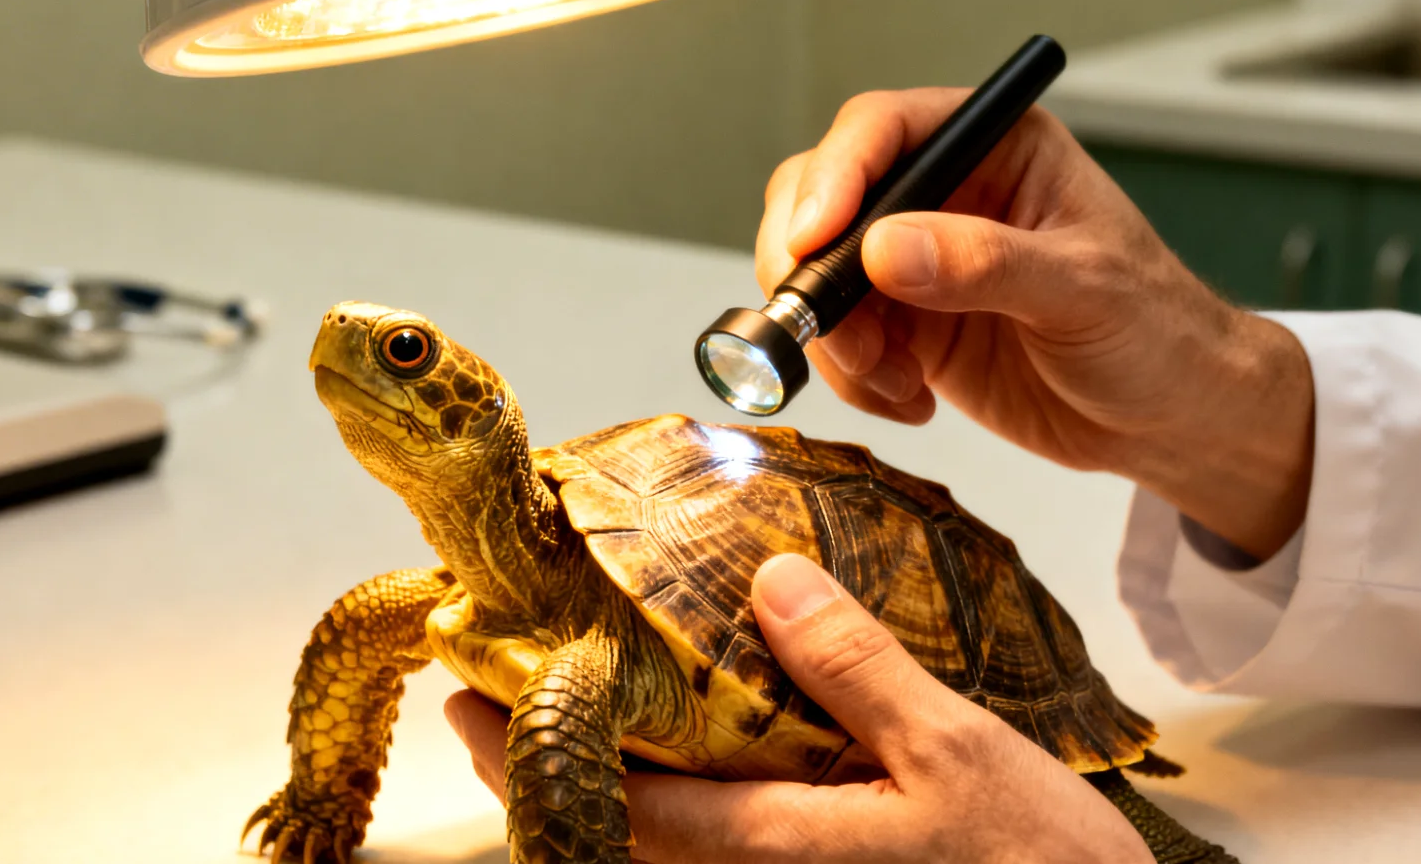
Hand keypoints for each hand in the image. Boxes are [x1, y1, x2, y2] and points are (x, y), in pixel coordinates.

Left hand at [445, 554, 1153, 863]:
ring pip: (665, 852)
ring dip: (606, 787)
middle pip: (620, 837)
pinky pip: (724, 854)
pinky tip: (694, 756)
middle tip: (491, 701)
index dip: (527, 752)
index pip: (613, 804)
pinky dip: (677, 805)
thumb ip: (857, 668)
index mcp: (775, 848)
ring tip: (577, 713)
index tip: (465, 699)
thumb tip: (772, 583)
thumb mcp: (956, 751)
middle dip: (549, 770)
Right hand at [756, 92, 1313, 558]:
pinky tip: (910, 400)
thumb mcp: (1083, 289)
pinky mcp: (904, 327)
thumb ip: (985, 263)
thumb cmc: (1158, 331)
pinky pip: (838, 341)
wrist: (1171, 419)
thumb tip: (884, 248)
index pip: (884, 129)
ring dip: (831, 334)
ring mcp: (915, 262)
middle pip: (823, 196)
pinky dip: (853, 377)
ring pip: (815, 274)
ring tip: (891, 381)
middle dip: (808, 264)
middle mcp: (943, 194)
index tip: (813, 239)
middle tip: (823, 325)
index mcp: (995, 147)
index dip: (835, 175)